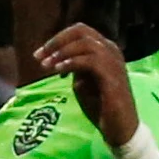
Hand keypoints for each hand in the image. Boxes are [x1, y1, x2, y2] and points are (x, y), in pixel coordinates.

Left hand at [34, 23, 138, 145]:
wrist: (119, 127)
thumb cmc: (101, 106)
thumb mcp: (83, 82)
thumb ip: (74, 67)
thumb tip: (58, 59)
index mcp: (105, 49)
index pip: (80, 31)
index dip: (57, 39)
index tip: (39, 54)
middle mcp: (111, 50)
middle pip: (81, 31)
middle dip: (56, 42)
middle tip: (39, 57)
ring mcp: (114, 62)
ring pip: (85, 43)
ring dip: (62, 52)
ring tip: (46, 66)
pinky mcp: (112, 76)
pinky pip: (90, 60)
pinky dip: (71, 63)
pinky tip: (59, 71)